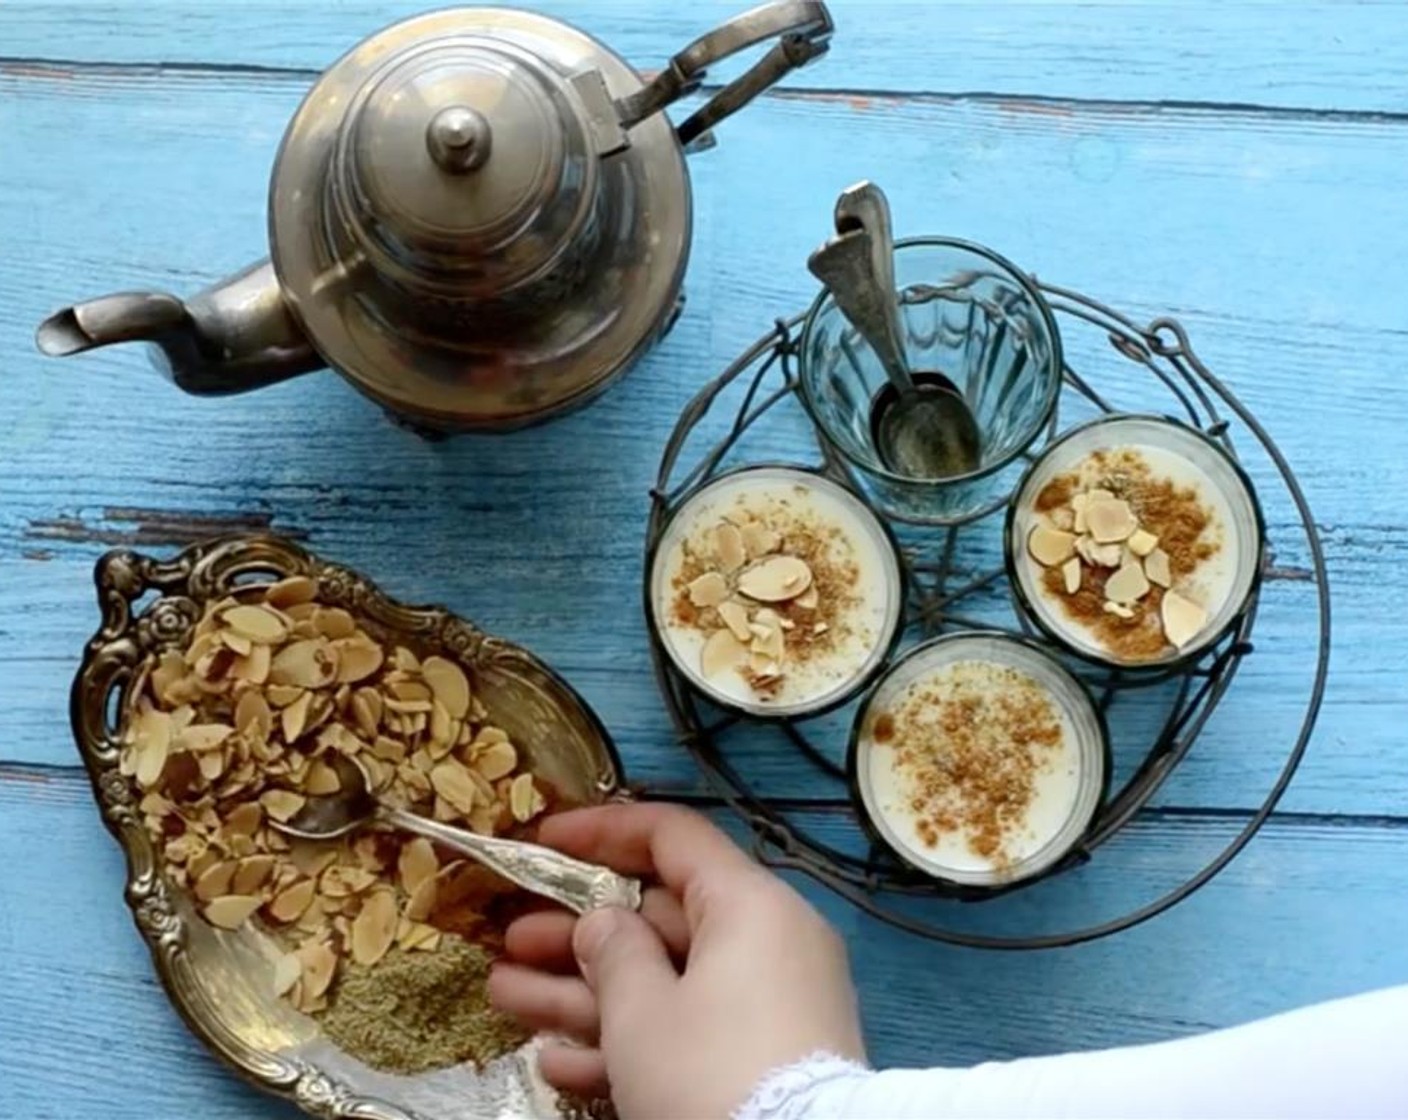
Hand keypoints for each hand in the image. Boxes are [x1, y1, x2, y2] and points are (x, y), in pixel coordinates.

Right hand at [488, 803, 865, 1118]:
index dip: (602, 831)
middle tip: (510, 939)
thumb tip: (604, 922)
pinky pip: (689, 1030)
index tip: (543, 839)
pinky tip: (557, 1061)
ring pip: (664, 980)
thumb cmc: (710, 1073)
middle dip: (577, 932)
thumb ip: (612, 952)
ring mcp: (768, 1005)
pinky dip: (630, 1041)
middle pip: (660, 917)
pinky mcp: (763, 1059)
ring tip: (504, 995)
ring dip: (584, 991)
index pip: (673, 837)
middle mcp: (766, 942)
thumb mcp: (644, 1012)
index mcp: (748, 904)